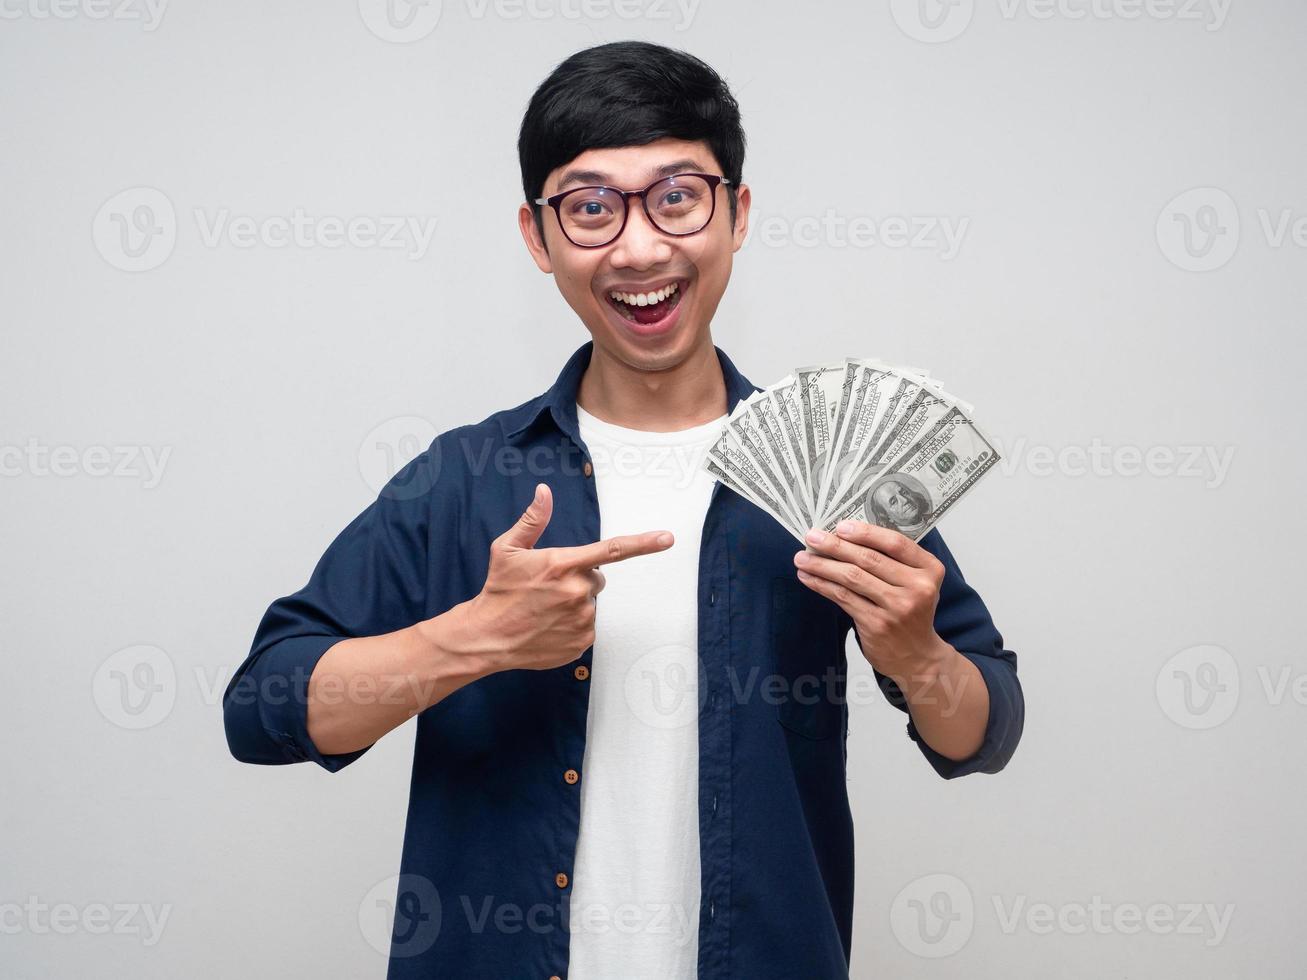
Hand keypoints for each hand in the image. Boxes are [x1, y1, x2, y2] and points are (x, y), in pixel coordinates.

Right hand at [454, 483, 673, 672]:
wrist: (487, 636)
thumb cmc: (498, 589)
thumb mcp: (508, 549)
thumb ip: (533, 520)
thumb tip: (544, 491)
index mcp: (563, 564)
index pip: (613, 550)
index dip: (644, 543)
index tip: (667, 538)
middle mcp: (577, 591)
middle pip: (596, 578)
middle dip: (579, 579)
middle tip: (549, 587)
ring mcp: (582, 619)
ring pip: (590, 602)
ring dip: (574, 602)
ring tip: (545, 608)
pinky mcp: (581, 641)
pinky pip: (587, 626)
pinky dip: (572, 624)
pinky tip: (549, 624)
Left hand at [794, 521, 953, 680]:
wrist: (917, 657)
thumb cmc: (910, 611)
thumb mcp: (915, 583)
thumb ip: (892, 561)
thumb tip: (845, 536)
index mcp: (930, 570)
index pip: (895, 543)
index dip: (866, 532)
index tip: (840, 526)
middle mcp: (918, 588)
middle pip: (869, 559)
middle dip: (835, 545)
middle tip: (812, 536)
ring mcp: (897, 608)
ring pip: (852, 577)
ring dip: (823, 565)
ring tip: (802, 558)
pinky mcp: (877, 624)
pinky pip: (843, 598)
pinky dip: (822, 585)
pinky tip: (808, 577)